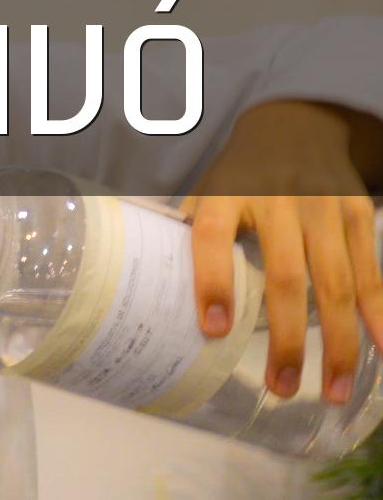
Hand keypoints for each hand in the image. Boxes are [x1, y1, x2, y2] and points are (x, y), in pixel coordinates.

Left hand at [184, 100, 381, 405]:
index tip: (214, 329)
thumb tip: (156, 294)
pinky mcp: (357, 215)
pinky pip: (370, 273)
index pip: (213, 237)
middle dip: (285, 338)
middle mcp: (278, 201)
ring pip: (336, 284)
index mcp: (228, 195)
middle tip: (281, 387)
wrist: (294, 125)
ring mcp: (324, 209)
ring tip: (328, 390)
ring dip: (337, 343)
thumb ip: (189, 236)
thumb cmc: (239, 175)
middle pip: (286, 277)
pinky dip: (380, 316)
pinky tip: (382, 352)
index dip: (212, 282)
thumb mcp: (206, 193)